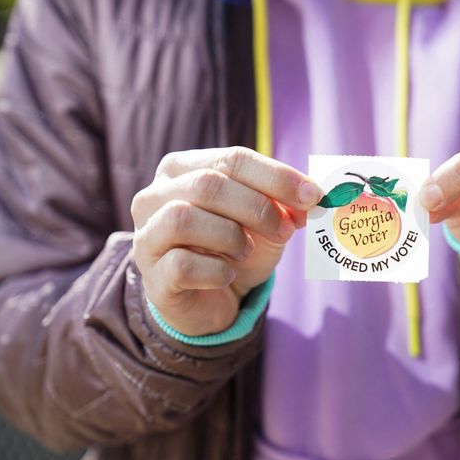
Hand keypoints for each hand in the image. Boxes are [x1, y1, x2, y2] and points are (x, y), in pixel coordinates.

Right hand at [131, 147, 322, 335]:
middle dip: (257, 207)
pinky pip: (182, 265)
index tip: (313, 195)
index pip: (232, 158)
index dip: (276, 176)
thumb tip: (310, 197)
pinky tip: (227, 275)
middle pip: (207, 184)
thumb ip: (283, 205)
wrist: (210, 300)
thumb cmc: (235, 249)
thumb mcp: (265, 222)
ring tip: (247, 251)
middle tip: (286, 230)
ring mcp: (147, 235)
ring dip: (231, 235)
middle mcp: (155, 195)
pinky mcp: (152, 275)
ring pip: (183, 218)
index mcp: (183, 168)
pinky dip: (216, 270)